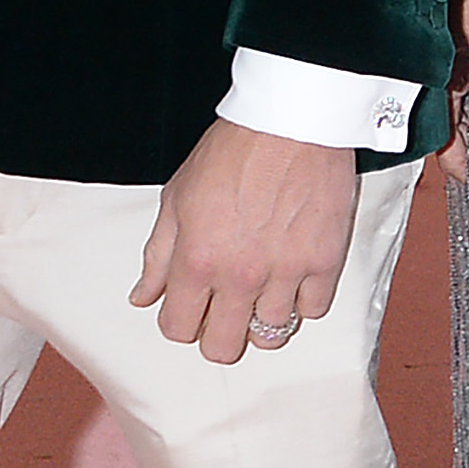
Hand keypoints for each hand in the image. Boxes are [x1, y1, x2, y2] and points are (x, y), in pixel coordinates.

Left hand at [131, 119, 359, 363]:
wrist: (291, 121)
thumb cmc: (232, 152)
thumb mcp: (177, 198)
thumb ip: (158, 255)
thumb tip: (143, 297)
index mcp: (197, 261)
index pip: (178, 330)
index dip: (181, 323)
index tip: (191, 309)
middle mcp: (240, 275)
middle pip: (223, 347)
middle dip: (218, 336)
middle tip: (226, 313)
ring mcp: (285, 271)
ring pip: (272, 334)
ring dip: (263, 319)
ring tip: (264, 294)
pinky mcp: (325, 259)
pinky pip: (313, 310)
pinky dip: (303, 301)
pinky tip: (294, 278)